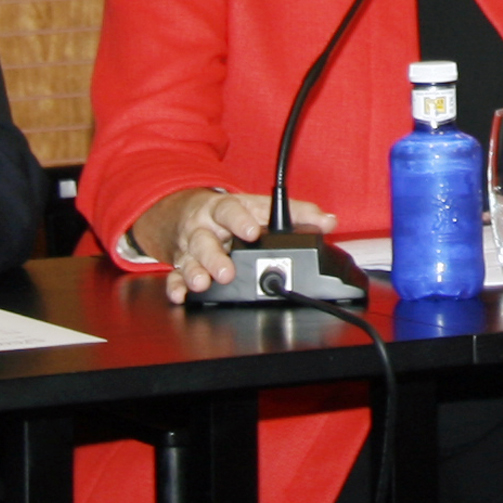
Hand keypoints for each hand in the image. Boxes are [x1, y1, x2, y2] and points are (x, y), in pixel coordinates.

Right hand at [127, 186, 338, 299]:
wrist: (188, 211)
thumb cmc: (231, 212)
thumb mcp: (260, 207)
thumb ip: (297, 214)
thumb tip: (328, 221)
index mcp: (224, 209)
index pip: (230, 210)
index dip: (240, 220)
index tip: (250, 231)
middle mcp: (204, 227)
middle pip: (205, 239)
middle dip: (215, 257)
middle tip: (227, 272)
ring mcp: (190, 247)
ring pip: (189, 259)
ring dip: (195, 273)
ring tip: (203, 284)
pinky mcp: (181, 263)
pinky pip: (174, 276)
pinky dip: (176, 287)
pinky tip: (181, 295)